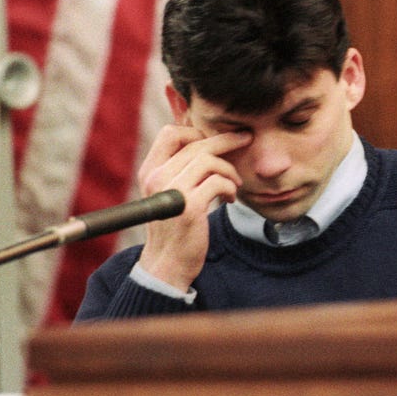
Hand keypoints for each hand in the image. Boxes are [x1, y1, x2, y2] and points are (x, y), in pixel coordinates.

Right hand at [135, 125, 251, 290]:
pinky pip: (218, 182)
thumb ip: (180, 169)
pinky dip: (230, 187)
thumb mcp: (169, 193)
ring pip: (209, 160)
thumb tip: (208, 142)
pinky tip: (230, 198)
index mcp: (150, 171)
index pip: (171, 133)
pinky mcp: (190, 207)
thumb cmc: (173, 226)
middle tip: (246, 139)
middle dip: (226, 140)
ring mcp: (173, 192)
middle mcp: (157, 178)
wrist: (166, 264)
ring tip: (235, 183)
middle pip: (196, 143)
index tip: (215, 141)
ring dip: (229, 169)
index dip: (196, 131)